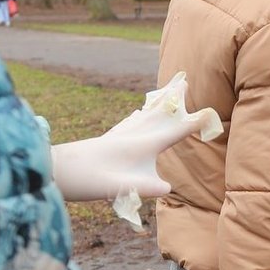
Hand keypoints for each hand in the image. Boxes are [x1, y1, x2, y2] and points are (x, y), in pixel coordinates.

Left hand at [52, 71, 222, 202]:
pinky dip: (140, 114)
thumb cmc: (89, 180)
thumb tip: (168, 189)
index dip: (195, 123)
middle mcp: (133, 134)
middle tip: (185, 80)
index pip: (176, 130)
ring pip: (145, 114)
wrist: (56, 171)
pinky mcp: (108, 139)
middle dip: (174, 99)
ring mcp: (120, 134)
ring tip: (166, 93)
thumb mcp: (123, 188)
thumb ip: (148, 188)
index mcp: (143, 143)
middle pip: (159, 113)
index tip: (213, 116)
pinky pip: (131, 121)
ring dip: (158, 103)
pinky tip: (136, 113)